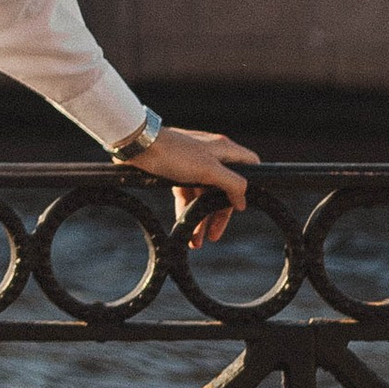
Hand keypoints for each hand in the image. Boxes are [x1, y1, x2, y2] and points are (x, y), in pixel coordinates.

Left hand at [119, 123, 257, 253]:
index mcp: (224, 150)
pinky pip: (187, 195)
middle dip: (219, 214)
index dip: (250, 184)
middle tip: (214, 236)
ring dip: (201, 218)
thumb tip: (243, 200)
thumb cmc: (175, 153)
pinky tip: (185, 229)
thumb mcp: (209, 170)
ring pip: (204, 195)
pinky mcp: (177, 172)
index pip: (249, 164)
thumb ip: (232, 183)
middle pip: (224, 188)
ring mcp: (194, 164)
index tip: (243, 205)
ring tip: (196, 242)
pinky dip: (187, 211)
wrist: (138, 145)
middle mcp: (212, 156)